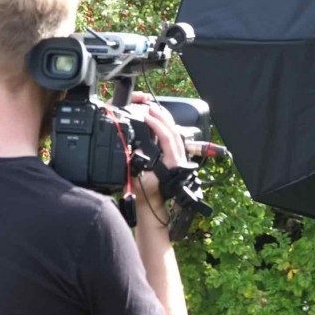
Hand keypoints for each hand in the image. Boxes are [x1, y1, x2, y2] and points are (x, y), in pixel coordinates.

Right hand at [128, 93, 188, 211]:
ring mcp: (178, 158)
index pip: (167, 138)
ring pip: (176, 134)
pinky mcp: (174, 158)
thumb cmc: (145, 195)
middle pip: (174, 132)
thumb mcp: (138, 180)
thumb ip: (136, 165)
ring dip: (166, 121)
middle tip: (151, 108)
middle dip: (163, 118)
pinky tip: (159, 123)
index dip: (157, 125)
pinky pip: (173, 139)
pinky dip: (166, 128)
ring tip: (155, 111)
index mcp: (173, 163)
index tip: (147, 117)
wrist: (152, 206)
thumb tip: (135, 150)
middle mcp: (179, 159)